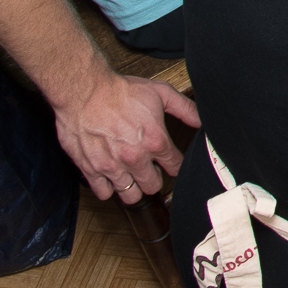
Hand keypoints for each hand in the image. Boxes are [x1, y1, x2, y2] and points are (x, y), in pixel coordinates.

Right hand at [55, 71, 195, 203]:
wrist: (85, 92)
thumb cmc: (120, 91)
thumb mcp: (161, 93)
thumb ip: (185, 109)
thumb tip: (202, 120)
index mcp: (155, 141)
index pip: (175, 167)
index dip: (175, 165)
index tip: (171, 162)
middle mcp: (135, 158)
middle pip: (154, 186)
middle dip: (155, 178)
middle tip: (150, 168)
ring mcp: (112, 166)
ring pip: (131, 195)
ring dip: (133, 187)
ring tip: (132, 175)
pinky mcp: (91, 170)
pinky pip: (104, 193)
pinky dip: (108, 188)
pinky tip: (111, 176)